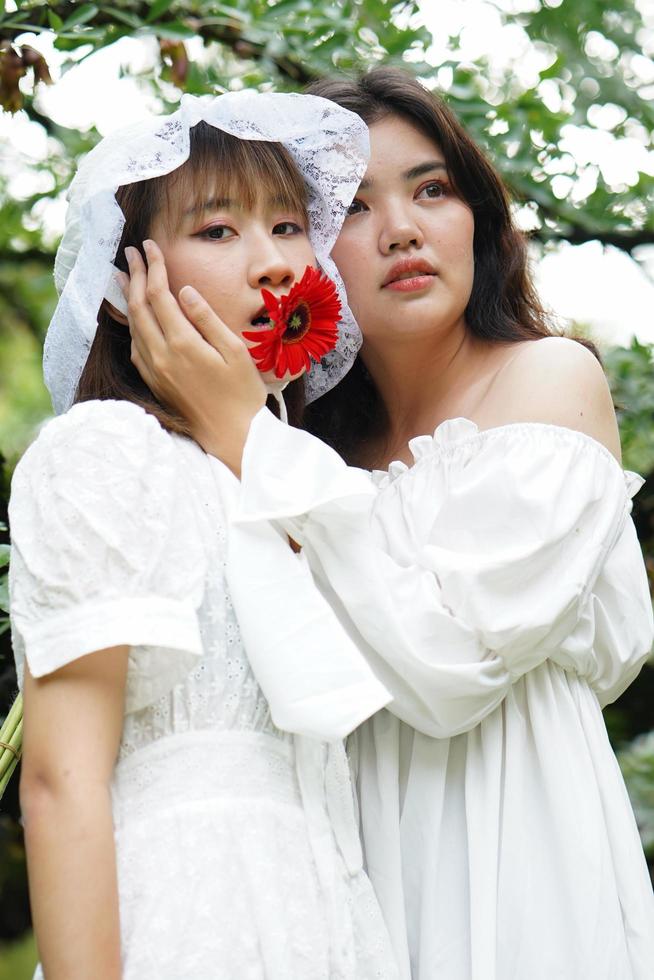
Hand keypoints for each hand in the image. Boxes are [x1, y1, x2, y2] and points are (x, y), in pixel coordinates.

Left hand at [124, 240, 265, 474]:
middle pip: (138, 306)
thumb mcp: (235, 351)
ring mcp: (154, 370)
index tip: (150, 246)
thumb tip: (186, 290)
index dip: (152, 267)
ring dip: (128, 297)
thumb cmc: (242, 393)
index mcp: (182, 344)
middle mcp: (161, 356)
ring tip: (126, 276)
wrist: (231, 436)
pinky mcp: (154, 382)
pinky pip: (136, 345)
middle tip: (133, 252)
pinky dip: (132, 323)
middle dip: (134, 275)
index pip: (158, 295)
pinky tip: (136, 316)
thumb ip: (207, 319)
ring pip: (133, 325)